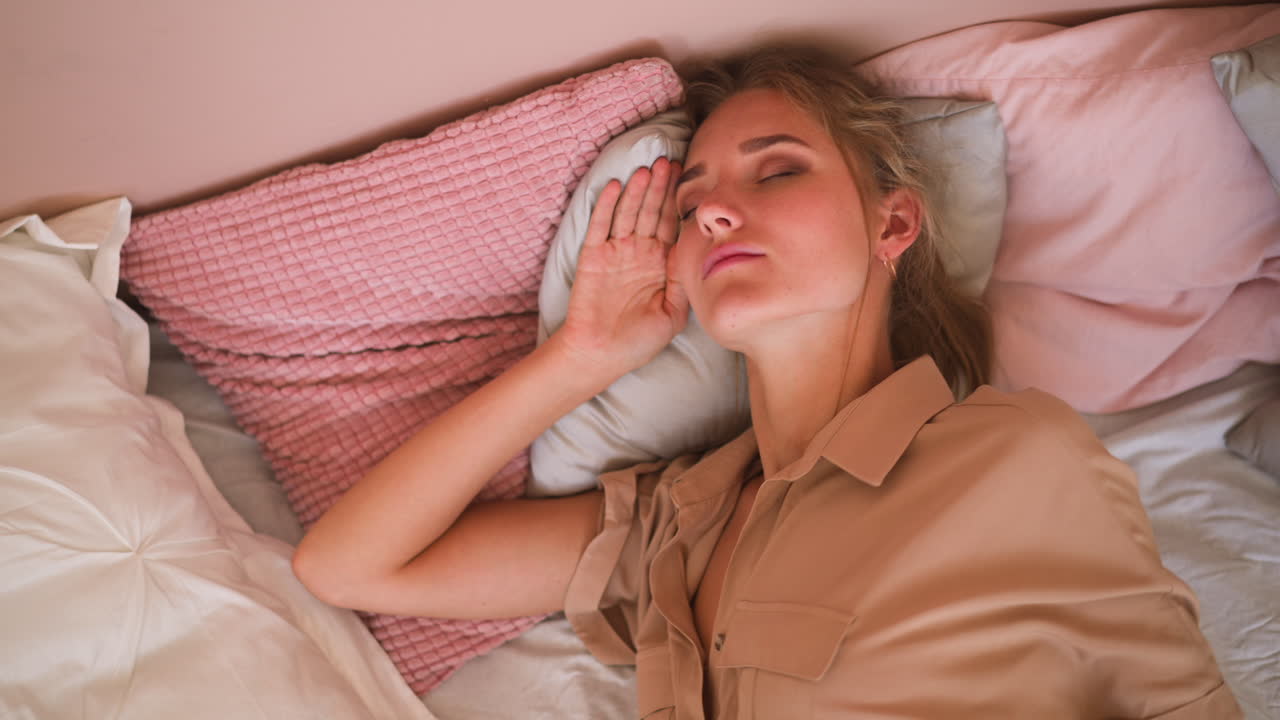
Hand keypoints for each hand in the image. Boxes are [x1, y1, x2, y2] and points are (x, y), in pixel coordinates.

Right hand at [553, 157, 688, 380]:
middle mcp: (638, 253)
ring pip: (629, 213)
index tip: (690, 178)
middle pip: (652, 212)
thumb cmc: (638, 341)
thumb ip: (682, 281)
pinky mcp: (593, 257)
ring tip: (648, 168)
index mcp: (659, 265)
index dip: (679, 202)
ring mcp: (615, 253)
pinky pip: (600, 226)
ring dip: (638, 190)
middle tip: (669, 162)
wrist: (601, 355)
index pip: (672, 225)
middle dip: (661, 187)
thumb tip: (693, 249)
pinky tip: (617, 186)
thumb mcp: (673, 312)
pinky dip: (608, 206)